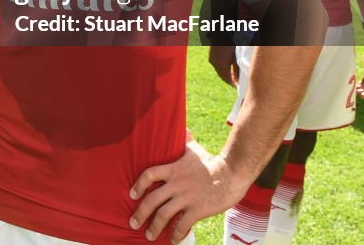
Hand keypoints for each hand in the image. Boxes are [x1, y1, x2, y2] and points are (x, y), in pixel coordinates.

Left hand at [129, 134, 246, 243]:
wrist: (231, 175)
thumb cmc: (212, 163)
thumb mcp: (195, 150)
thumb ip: (185, 141)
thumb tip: (183, 129)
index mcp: (173, 170)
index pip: (149, 175)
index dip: (138, 185)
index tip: (132, 195)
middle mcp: (176, 184)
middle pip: (152, 199)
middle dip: (140, 213)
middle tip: (133, 223)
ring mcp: (186, 198)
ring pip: (164, 215)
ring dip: (154, 227)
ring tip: (148, 236)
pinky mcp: (198, 209)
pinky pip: (182, 225)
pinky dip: (176, 234)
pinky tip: (173, 241)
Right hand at [208, 45, 238, 86]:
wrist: (221, 33)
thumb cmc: (231, 44)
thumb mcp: (236, 57)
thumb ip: (236, 70)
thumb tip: (237, 80)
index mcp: (222, 65)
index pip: (227, 79)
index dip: (232, 84)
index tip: (237, 87)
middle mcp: (215, 64)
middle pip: (222, 76)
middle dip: (228, 80)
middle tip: (235, 83)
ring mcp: (212, 60)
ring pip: (219, 72)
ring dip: (225, 75)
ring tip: (232, 77)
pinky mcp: (211, 57)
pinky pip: (216, 67)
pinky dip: (221, 70)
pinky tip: (226, 69)